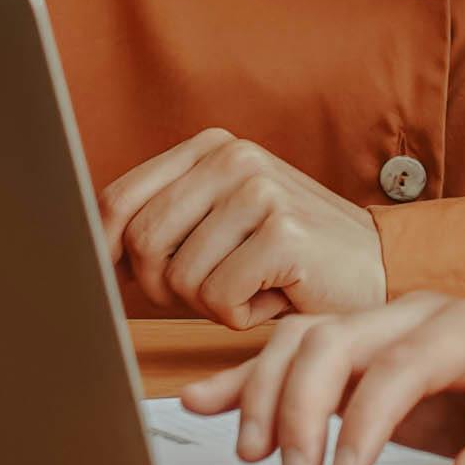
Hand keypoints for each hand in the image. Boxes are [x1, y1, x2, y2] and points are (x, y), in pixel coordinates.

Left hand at [102, 128, 390, 327]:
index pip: (118, 200)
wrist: (377, 270)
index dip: (103, 249)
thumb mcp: (222, 224)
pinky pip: (218, 300)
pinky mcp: (284, 233)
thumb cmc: (291, 258)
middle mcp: (234, 158)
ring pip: (179, 278)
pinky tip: (273, 295)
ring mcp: (261, 191)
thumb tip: (87, 249)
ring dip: (208, 304)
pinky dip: (241, 316)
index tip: (113, 277)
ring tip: (251, 285)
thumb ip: (162, 223)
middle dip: (166, 286)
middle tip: (212, 289)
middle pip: (141, 242)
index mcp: (212, 148)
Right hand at [198, 294, 464, 464]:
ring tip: (253, 455)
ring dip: (268, 394)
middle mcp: (416, 317)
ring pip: (304, 341)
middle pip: (334, 341)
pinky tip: (202, 402)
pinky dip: (248, 379)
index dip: (362, 423)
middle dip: (301, 407)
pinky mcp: (364, 354)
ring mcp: (385, 329)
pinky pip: (296, 353)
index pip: (397, 368)